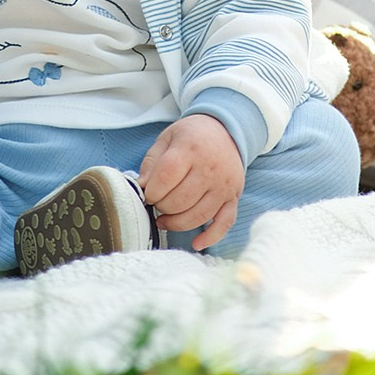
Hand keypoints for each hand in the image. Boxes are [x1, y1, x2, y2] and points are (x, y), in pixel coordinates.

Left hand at [139, 114, 244, 250]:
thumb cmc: (191, 136)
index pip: (166, 176)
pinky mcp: (234, 197)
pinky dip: (211, 237)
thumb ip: (152, 162)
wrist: (226, 130)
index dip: (151, 191)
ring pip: (198, 216)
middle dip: (162, 207)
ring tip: (165, 219)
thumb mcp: (167, 138)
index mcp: (190, 149)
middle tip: (157, 203)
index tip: (147, 193)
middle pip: (180, 200)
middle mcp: (210, 168)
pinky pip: (224, 223)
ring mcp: (224, 185)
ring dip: (177, 223)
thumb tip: (140, 188)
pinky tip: (196, 243)